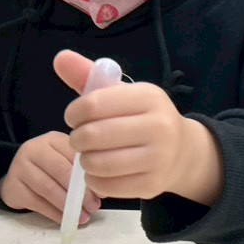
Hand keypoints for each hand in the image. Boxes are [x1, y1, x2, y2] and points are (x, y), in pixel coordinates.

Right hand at [0, 131, 100, 224]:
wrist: (18, 178)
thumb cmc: (49, 170)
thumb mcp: (65, 163)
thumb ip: (81, 173)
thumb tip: (100, 192)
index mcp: (52, 139)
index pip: (74, 155)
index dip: (90, 175)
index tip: (102, 192)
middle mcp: (34, 148)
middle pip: (61, 170)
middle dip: (80, 192)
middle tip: (93, 206)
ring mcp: (20, 167)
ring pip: (48, 188)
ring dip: (68, 205)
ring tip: (82, 216)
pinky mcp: (13, 186)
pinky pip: (37, 203)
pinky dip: (55, 213)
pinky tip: (66, 219)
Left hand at [54, 51, 223, 204]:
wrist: (182, 151)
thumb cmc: (142, 118)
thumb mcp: (121, 93)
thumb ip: (89, 76)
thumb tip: (60, 57)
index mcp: (150, 97)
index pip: (93, 104)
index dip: (74, 112)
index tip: (74, 117)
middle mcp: (159, 126)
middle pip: (93, 135)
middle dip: (76, 138)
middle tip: (79, 139)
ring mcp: (158, 158)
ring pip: (97, 163)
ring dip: (84, 160)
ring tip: (89, 155)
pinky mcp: (152, 184)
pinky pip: (106, 186)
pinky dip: (94, 180)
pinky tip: (100, 171)